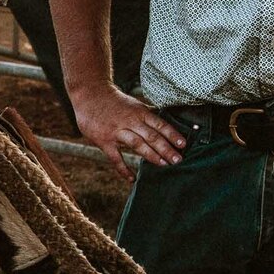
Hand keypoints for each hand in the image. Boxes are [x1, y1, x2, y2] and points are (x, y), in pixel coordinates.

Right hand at [68, 84, 184, 178]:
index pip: (159, 124)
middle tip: (177, 159)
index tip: (182, 144)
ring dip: (151, 155)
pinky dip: (123, 169)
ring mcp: (116, 131)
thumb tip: (167, 124)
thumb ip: (148, 116)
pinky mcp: (104, 141)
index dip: (171, 134)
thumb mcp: (134, 104)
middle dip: (165, 148)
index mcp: (139, 112)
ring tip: (163, 165)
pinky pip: (115, 158)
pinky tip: (132, 178)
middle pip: (151, 136)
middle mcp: (130, 121)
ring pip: (137, 144)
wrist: (90, 95)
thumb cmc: (115, 102)